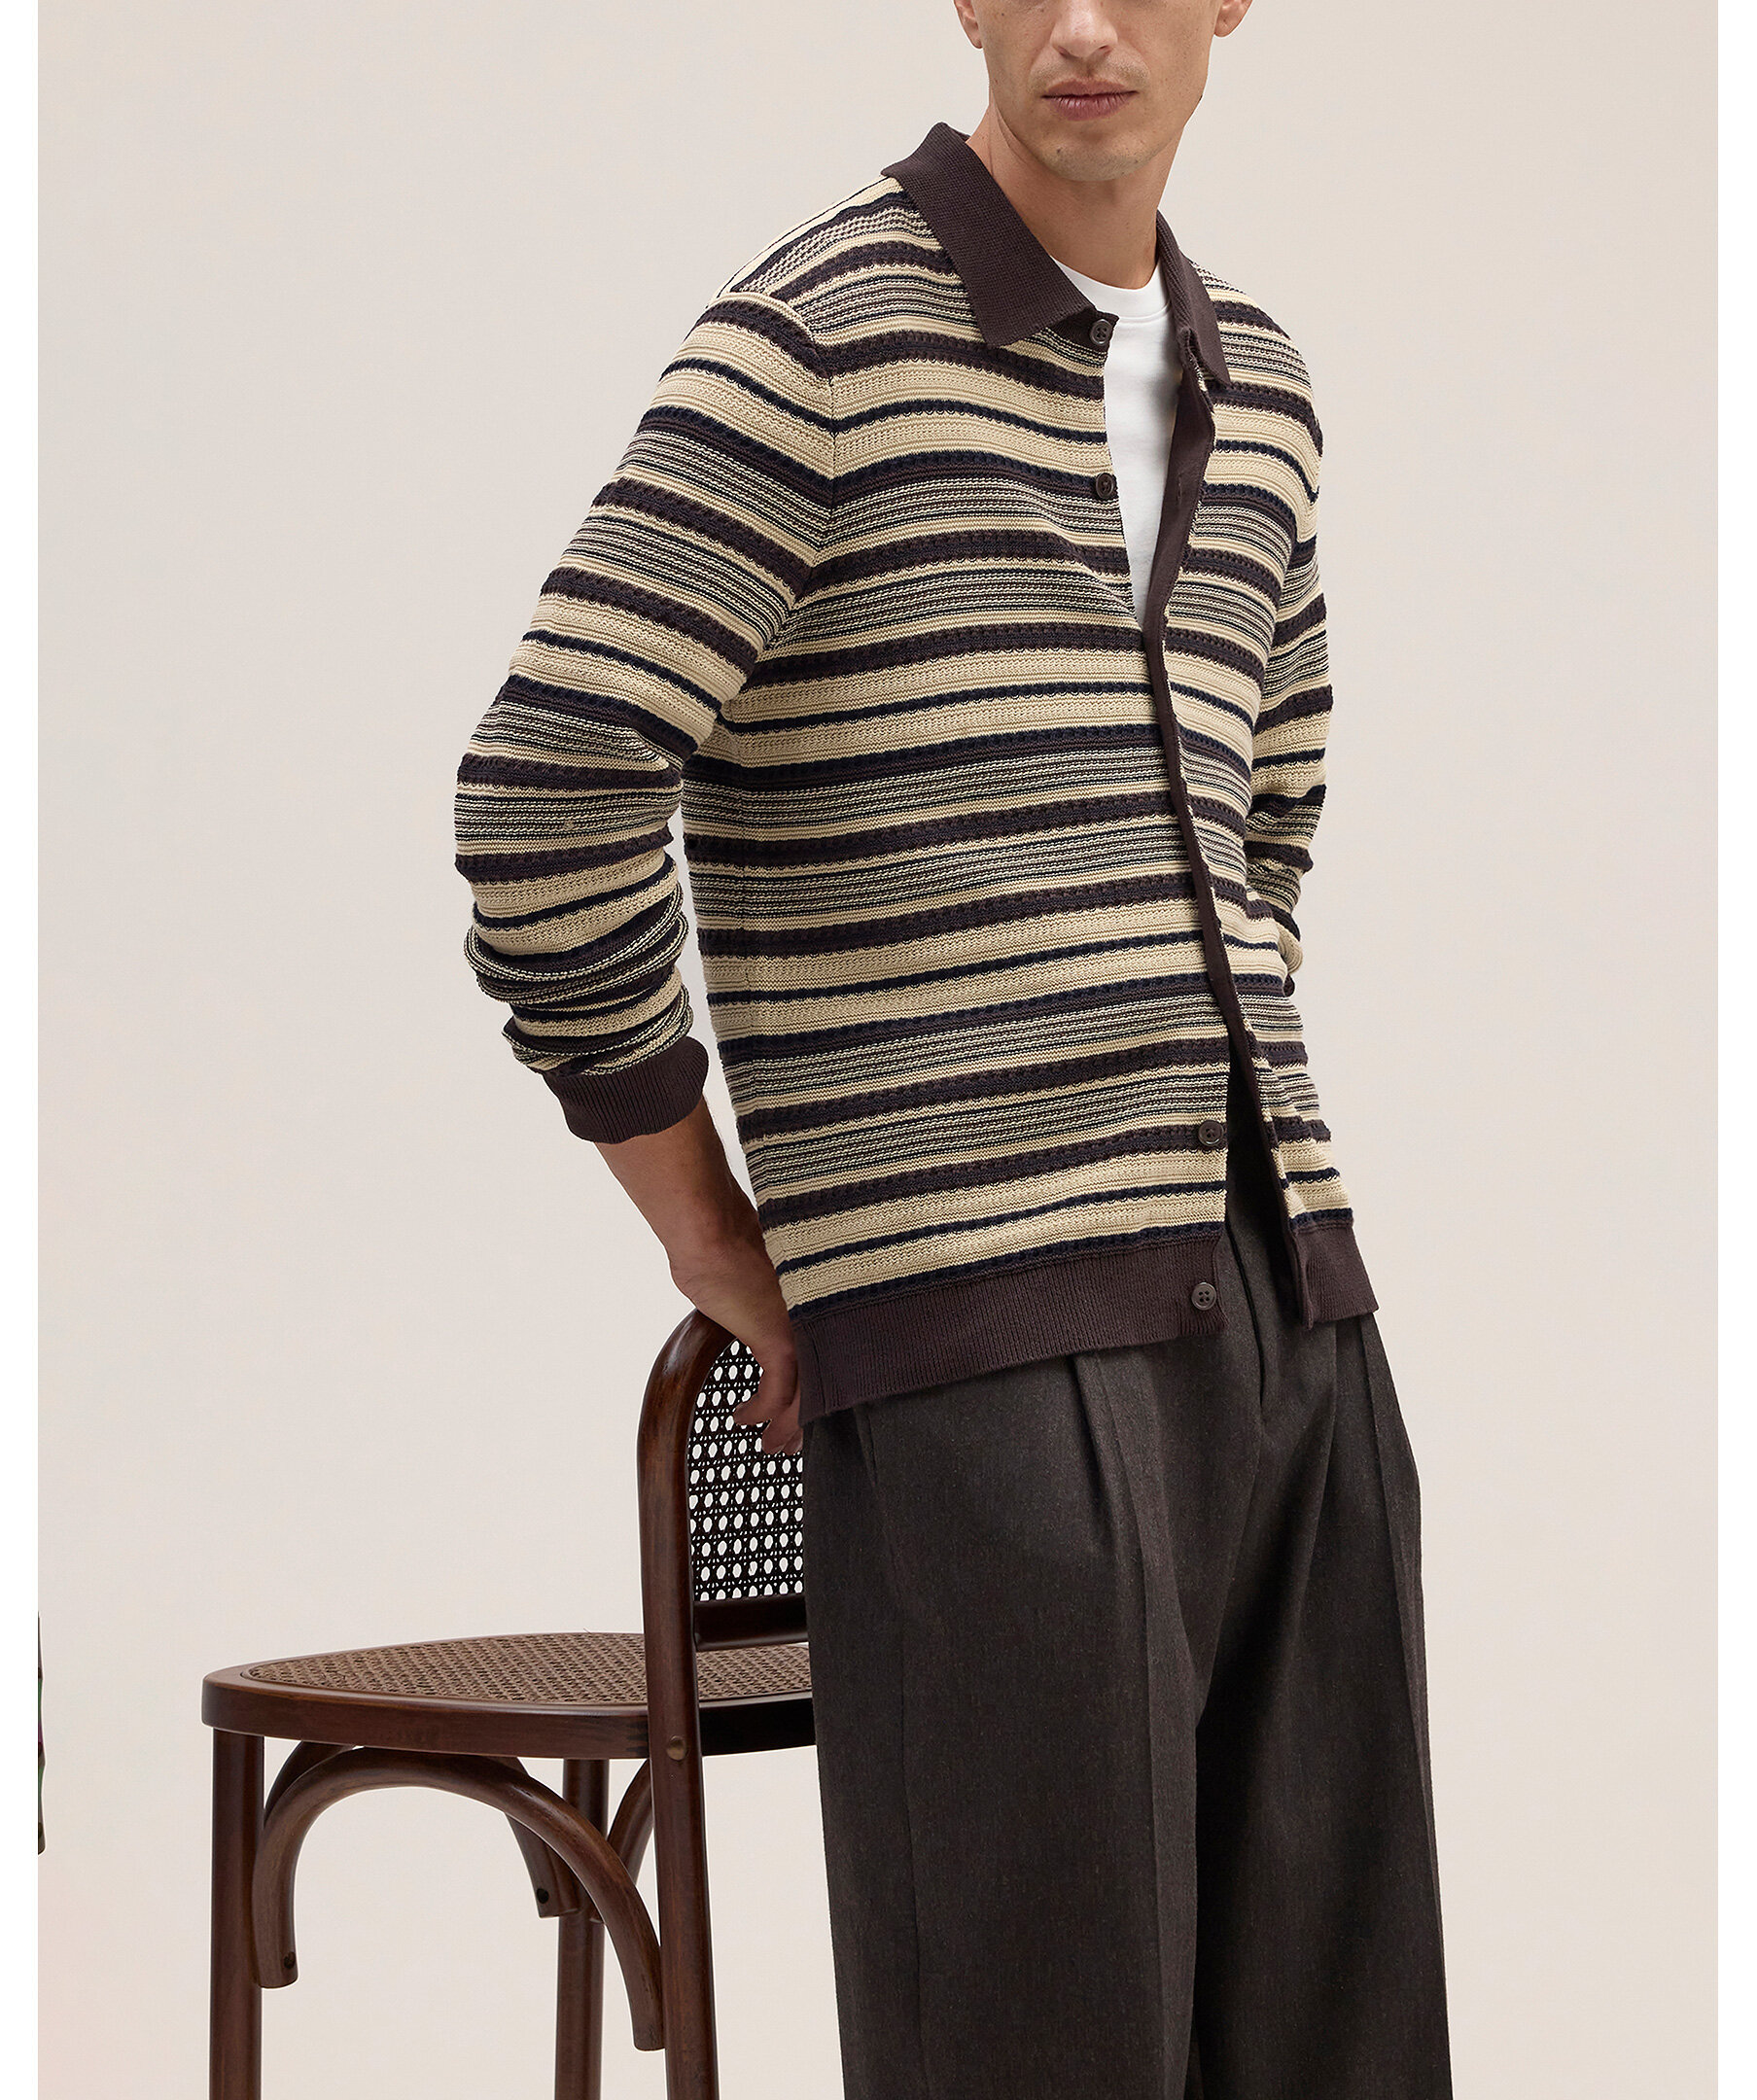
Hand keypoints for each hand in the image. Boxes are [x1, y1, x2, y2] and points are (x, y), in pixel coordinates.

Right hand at [594, 1096, 803, 1454]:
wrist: (711, 1230)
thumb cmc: (725, 1238)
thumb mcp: (757, 1271)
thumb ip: (768, 1290)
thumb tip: (753, 1292)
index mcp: (821, 1299)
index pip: (835, 1354)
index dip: (825, 1387)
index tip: (808, 1409)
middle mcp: (822, 1315)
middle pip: (830, 1381)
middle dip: (810, 1419)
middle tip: (794, 1443)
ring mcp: (805, 1327)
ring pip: (809, 1394)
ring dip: (789, 1426)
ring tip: (773, 1446)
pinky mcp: (782, 1340)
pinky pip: (780, 1392)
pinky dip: (763, 1410)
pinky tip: (741, 1417)